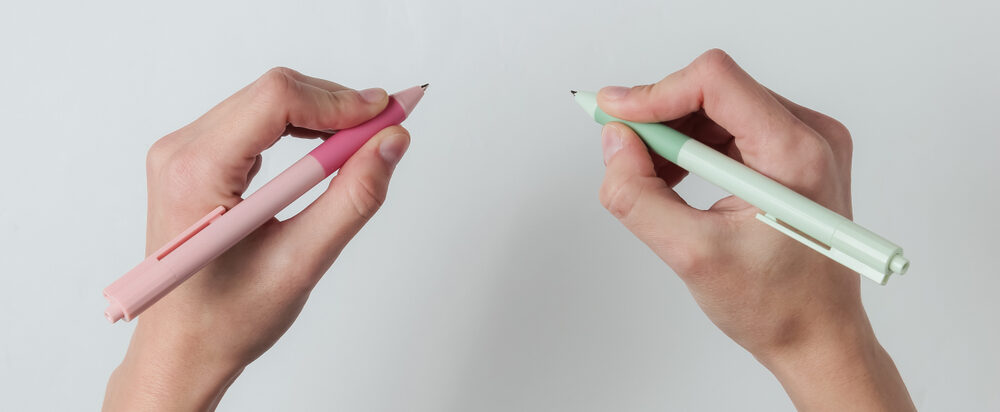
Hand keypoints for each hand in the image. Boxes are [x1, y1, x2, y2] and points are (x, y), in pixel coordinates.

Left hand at [103, 68, 410, 410]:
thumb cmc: (228, 318)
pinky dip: (300, 128)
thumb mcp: (301, 262)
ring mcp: (184, 153)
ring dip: (322, 115)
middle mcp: (181, 151)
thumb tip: (391, 143)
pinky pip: (255, 120)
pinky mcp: (196, 160)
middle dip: (338, 106)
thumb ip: (352, 198)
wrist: (182, 349)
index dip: (339, 101)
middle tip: (389, 128)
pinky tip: (328, 150)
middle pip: (273, 92)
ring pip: (267, 101)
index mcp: (196, 172)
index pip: (275, 99)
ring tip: (365, 143)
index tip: (387, 114)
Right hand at [595, 49, 913, 410]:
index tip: (614, 115)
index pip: (716, 82)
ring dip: (673, 135)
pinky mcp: (793, 154)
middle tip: (622, 150)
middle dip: (659, 117)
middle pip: (714, 90)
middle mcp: (810, 135)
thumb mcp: (691, 256)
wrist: (819, 338)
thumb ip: (639, 196)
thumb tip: (614, 144)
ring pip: (717, 106)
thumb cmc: (776, 307)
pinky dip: (693, 147)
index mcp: (796, 153)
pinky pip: (730, 127)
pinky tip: (676, 180)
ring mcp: (805, 142)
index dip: (656, 93)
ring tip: (651, 178)